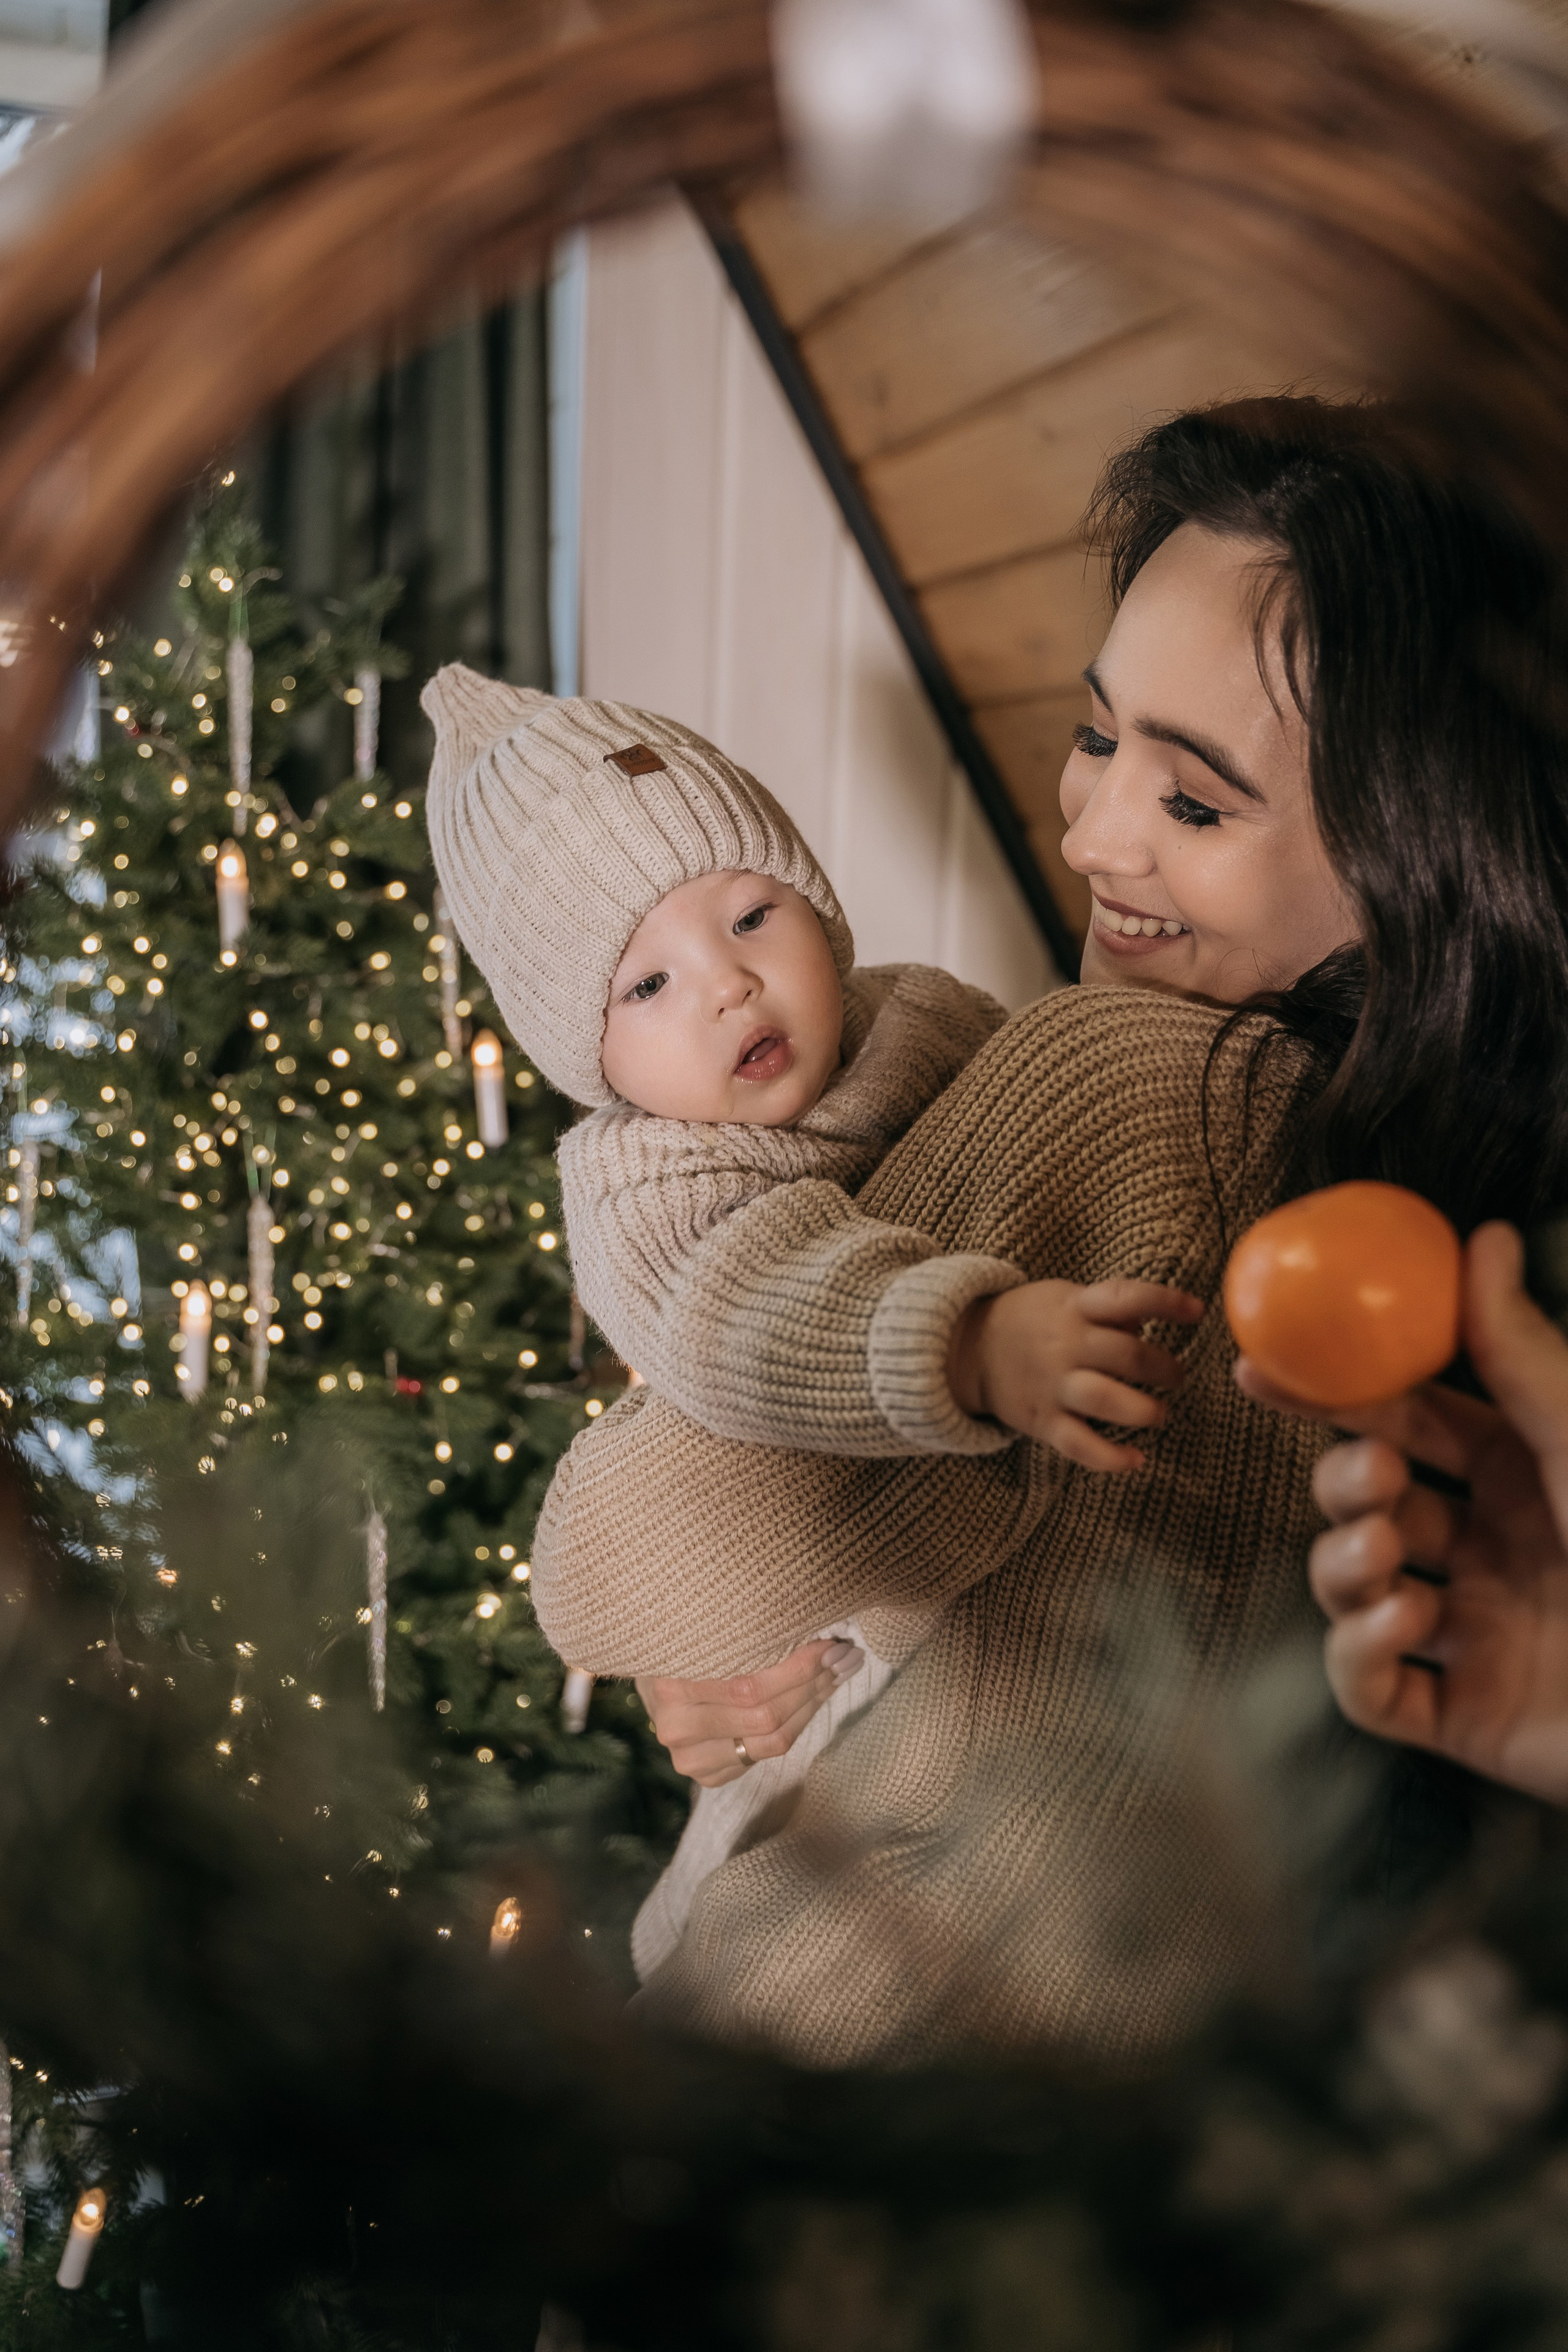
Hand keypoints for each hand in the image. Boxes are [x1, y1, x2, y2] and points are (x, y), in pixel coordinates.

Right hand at [635, 1636, 863, 1787]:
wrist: (653, 1677)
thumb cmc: (685, 1643)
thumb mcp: (704, 1629)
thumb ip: (747, 1633)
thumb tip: (820, 1629)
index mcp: (670, 1685)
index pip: (750, 1688)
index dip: (799, 1667)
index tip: (833, 1643)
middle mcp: (676, 1728)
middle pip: (766, 1717)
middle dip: (813, 1684)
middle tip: (846, 1657)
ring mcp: (689, 1758)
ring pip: (772, 1741)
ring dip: (812, 1705)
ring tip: (838, 1674)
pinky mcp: (705, 1776)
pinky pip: (765, 1756)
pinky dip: (796, 1726)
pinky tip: (812, 1699)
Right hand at [948, 1278, 1204, 1470]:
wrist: (971, 1348)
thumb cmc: (1033, 1321)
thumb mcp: (1066, 1299)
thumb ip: (1109, 1310)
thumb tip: (1152, 1321)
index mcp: (1075, 1308)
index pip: (1126, 1298)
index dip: (1165, 1303)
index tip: (1198, 1312)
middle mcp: (1066, 1345)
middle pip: (1128, 1355)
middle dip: (1165, 1369)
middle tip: (1176, 1376)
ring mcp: (1053, 1385)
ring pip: (1107, 1400)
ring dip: (1144, 1410)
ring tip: (1159, 1414)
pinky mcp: (1043, 1421)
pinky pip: (1080, 1445)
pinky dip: (1110, 1459)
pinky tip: (1135, 1460)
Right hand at [1236, 1222, 1567, 1804]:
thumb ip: (1521, 1350)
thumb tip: (1480, 1236)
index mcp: (1528, 1482)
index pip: (1407, 1424)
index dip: (1334, 1397)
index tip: (1262, 1368)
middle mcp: (1495, 1555)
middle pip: (1366, 1503)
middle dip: (1342, 1482)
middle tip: (1375, 1479)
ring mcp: (1476, 1640)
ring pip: (1353, 1591)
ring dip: (1345, 1565)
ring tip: (1389, 1558)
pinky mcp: (1466, 1721)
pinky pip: (1370, 1691)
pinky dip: (1360, 1655)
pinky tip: (1402, 1625)